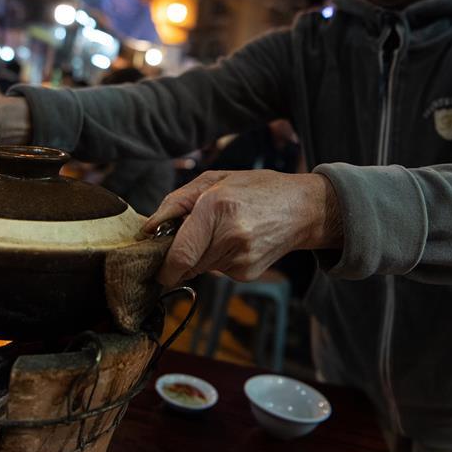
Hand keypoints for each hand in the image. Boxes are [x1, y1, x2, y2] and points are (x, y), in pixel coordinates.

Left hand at [143, 170, 341, 286]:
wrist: (302, 208)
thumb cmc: (255, 189)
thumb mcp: (215, 179)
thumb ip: (176, 201)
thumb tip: (149, 227)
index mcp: (217, 207)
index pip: (181, 254)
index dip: (165, 268)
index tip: (158, 269)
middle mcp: (230, 236)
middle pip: (187, 263)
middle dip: (181, 254)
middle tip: (194, 234)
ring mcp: (242, 258)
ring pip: (201, 268)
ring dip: (201, 255)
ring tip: (223, 231)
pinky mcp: (248, 273)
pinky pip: (218, 271)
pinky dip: (219, 259)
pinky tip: (237, 241)